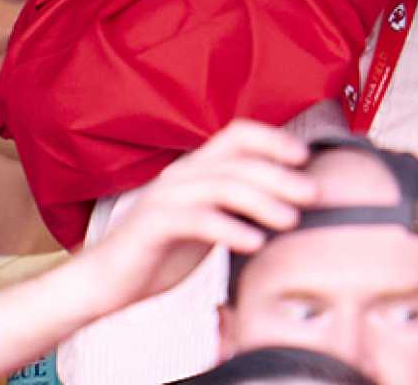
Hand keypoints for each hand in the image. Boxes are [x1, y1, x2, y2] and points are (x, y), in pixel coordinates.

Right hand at [71, 120, 315, 315]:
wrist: (105, 282)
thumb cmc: (160, 253)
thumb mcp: (207, 224)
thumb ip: (237, 208)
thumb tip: (290, 206)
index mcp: (195, 169)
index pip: (238, 135)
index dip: (273, 140)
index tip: (305, 157)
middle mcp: (181, 175)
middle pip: (238, 160)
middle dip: (280, 174)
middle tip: (313, 193)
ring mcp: (165, 198)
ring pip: (222, 185)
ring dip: (263, 200)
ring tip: (291, 220)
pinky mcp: (154, 225)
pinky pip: (198, 220)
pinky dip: (230, 229)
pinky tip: (255, 243)